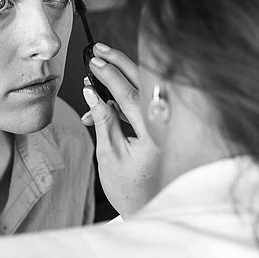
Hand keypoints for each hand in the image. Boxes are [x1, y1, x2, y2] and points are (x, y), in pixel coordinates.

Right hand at [81, 43, 160, 217]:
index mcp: (154, 135)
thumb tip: (92, 94)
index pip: (130, 95)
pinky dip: (124, 99)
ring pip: (144, 90)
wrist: (149, 209)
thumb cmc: (129, 189)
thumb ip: (103, 121)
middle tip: (99, 48)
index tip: (94, 62)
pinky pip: (143, 103)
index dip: (110, 75)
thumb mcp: (109, 155)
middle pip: (143, 82)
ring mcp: (167, 125)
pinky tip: (102, 104)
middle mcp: (166, 126)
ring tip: (98, 68)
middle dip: (120, 62)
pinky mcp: (163, 126)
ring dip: (120, 78)